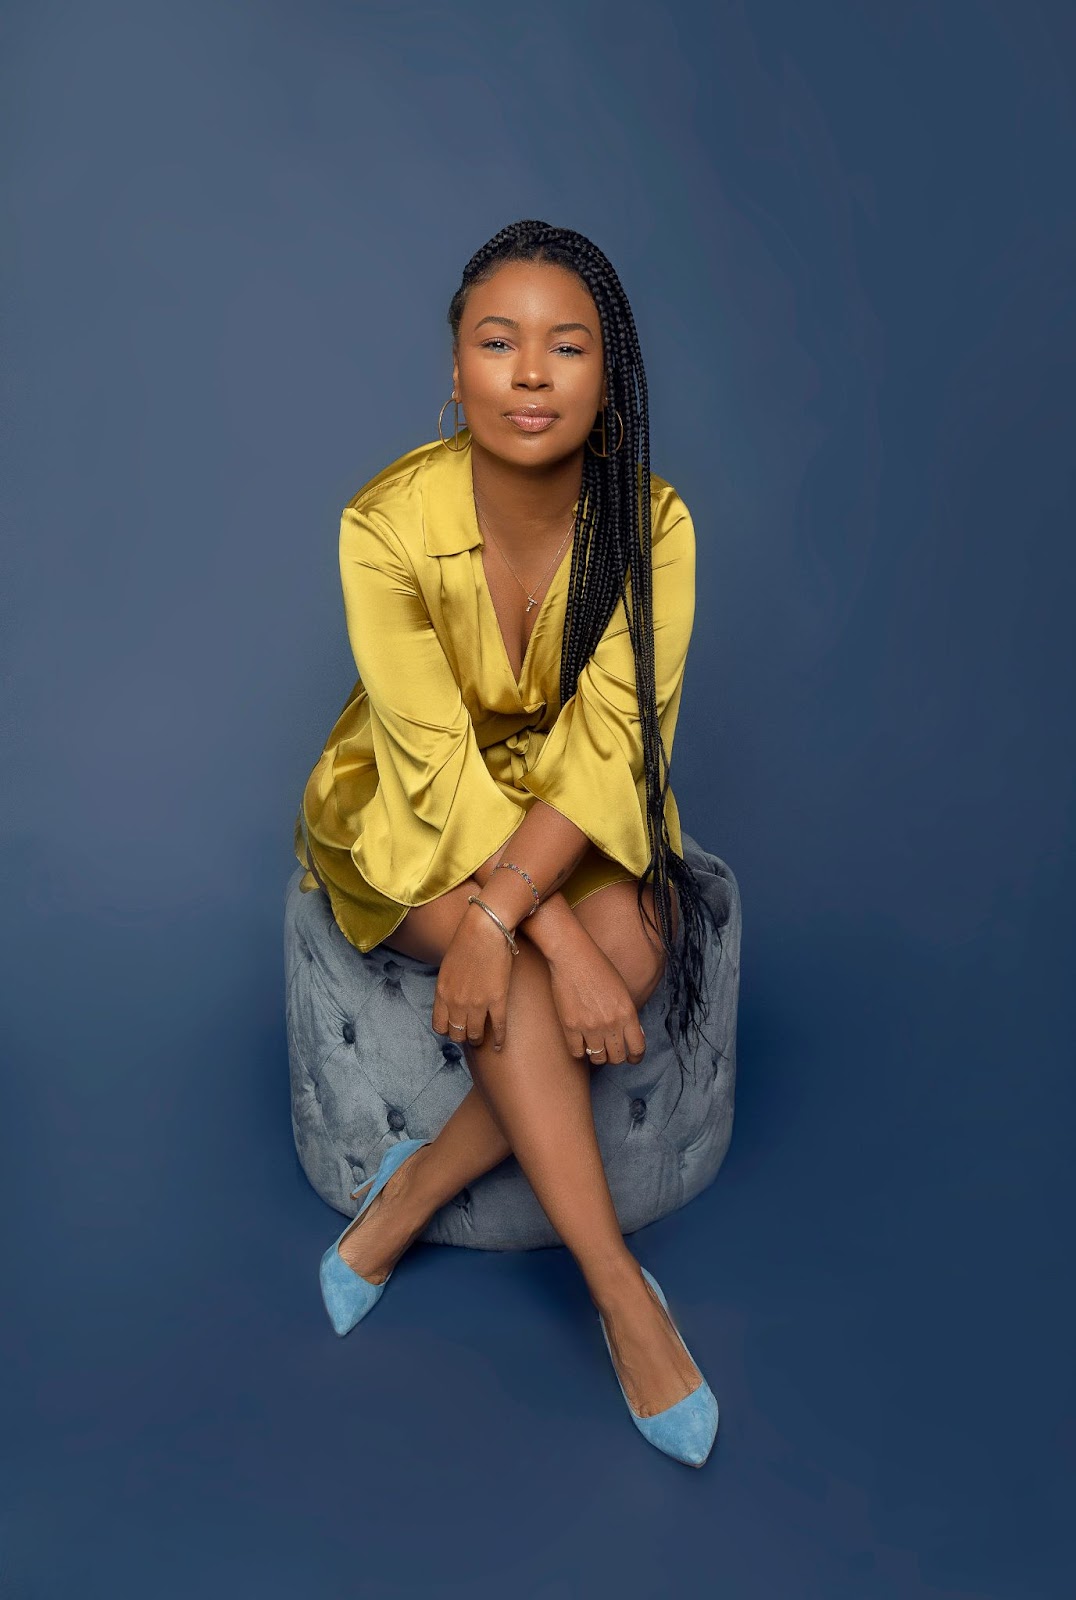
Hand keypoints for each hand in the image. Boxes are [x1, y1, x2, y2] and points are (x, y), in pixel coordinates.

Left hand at [431, 902, 514, 1051]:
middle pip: (456, 1034)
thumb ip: (448, 986)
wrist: (486, 929)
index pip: (439, 1025)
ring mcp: (476, 1003)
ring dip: (478, 1039)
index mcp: (442, 992)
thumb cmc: (467, 941)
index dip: (446, 1030)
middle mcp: (456, 1002)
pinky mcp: (497, 1000)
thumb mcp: (448, 966)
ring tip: (482, 1040)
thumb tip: (453, 996)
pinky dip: (498, 1039)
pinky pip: (497, 1027)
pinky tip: (499, 1045)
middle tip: (469, 1035)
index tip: (454, 1028)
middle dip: (462, 1037)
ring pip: (475, 1035)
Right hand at [545, 932, 645, 1065]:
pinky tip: (580, 1042)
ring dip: (597, 1055)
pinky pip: (577, 1052)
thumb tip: (633, 1037)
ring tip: (595, 1046)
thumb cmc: (598, 968)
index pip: (637, 1048)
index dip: (636, 1057)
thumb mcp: (622, 990)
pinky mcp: (570, 1026)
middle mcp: (611, 1023)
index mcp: (627, 1012)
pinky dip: (579, 1050)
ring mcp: (590, 1026)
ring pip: (597, 1059)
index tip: (632, 1058)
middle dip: (616, 1056)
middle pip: (617, 1057)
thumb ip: (628, 1014)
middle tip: (611, 1050)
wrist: (573, 956)